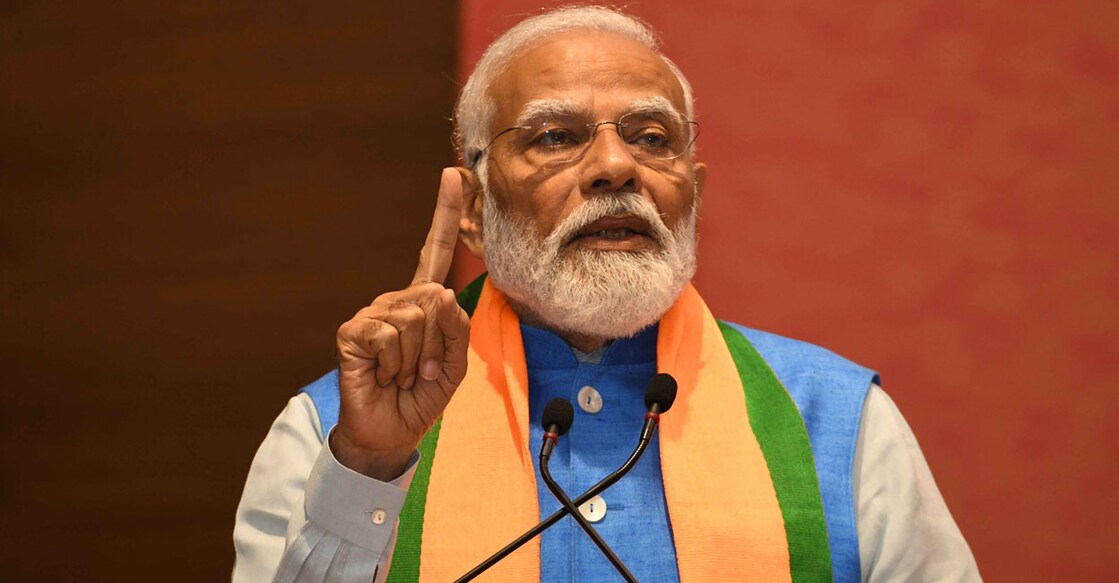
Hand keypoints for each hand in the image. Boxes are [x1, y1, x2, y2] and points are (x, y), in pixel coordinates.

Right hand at [331, 168, 471, 479]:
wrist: (391, 433)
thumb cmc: (421, 397)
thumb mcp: (455, 364)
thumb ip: (458, 327)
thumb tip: (439, 291)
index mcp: (424, 303)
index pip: (436, 252)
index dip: (445, 214)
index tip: (450, 174)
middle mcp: (397, 300)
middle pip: (436, 300)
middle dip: (438, 344)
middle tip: (421, 370)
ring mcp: (372, 313)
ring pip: (415, 319)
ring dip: (415, 358)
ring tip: (401, 374)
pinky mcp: (353, 331)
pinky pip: (388, 334)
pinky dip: (394, 363)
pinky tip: (383, 374)